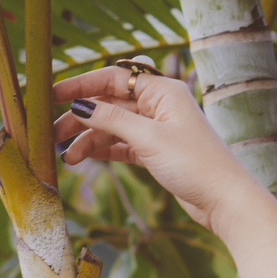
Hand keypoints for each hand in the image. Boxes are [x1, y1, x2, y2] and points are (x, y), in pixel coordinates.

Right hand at [52, 66, 263, 232]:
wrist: (225, 199)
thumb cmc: (195, 163)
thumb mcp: (149, 138)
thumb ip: (112, 119)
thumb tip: (80, 105)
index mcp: (163, 90)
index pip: (114, 78)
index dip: (81, 85)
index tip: (51, 94)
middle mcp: (160, 105)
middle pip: (110, 102)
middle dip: (80, 116)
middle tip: (51, 133)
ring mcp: (158, 128)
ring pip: (113, 125)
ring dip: (88, 138)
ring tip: (67, 157)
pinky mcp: (156, 150)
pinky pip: (121, 144)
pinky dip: (102, 150)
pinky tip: (82, 159)